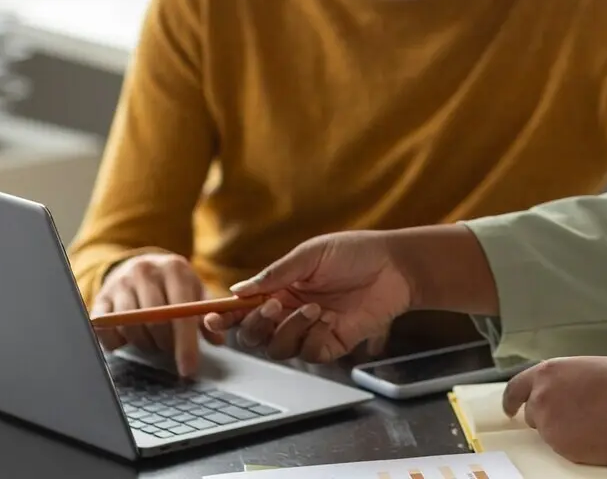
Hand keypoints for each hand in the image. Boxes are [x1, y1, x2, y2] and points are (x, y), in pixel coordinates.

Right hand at [91, 252, 221, 376]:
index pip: (181, 312)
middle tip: (171, 349)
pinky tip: (129, 338)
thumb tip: (218, 341)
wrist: (140, 263)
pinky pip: (106, 330)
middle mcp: (145, 271)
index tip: (188, 369)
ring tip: (154, 340)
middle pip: (155, 322)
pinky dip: (118, 342)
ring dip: (145, 344)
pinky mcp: (100, 298)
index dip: (186, 344)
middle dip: (166, 345)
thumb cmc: (173, 283)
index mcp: (174, 268)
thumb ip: (206, 314)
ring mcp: (120, 283)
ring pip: (131, 328)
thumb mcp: (194, 290)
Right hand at [202, 231, 412, 364]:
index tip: (211, 318)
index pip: (243, 309)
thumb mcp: (311, 255)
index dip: (223, 317)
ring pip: (278, 348)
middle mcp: (289, 313)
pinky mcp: (332, 343)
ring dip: (289, 329)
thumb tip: (238, 290)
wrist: (395, 267)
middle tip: (274, 307)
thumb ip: (275, 274)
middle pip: (253, 336)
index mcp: (279, 290)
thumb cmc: (355, 253)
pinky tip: (328, 319)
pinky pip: (308, 353)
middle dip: (256, 325)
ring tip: (314, 307)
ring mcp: (310, 330)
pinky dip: (312, 338)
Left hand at [501, 357, 606, 465]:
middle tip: (575, 413)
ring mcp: (550, 427)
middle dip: (548, 414)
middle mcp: (542, 399)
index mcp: (548, 373)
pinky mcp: (563, 450)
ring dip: (563, 429)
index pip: (516, 388)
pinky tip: (596, 434)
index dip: (511, 400)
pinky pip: (563, 447)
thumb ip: (565, 379)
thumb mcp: (588, 368)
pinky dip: (574, 443)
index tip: (511, 409)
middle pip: (534, 413)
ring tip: (593, 421)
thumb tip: (559, 389)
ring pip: (549, 432)